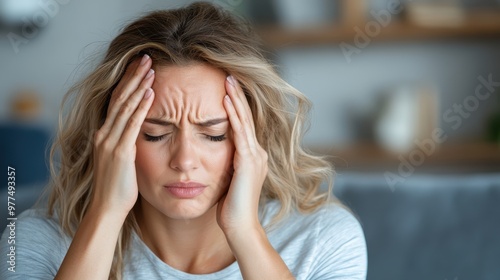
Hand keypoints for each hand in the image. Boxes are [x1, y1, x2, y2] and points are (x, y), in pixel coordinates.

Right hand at [90, 54, 154, 215]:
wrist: (107, 208)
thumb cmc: (118, 187)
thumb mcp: (121, 159)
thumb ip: (127, 142)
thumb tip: (139, 131)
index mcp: (104, 134)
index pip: (117, 100)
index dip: (128, 82)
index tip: (140, 66)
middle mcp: (104, 134)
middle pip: (120, 98)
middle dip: (134, 76)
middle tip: (147, 58)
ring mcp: (110, 142)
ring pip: (125, 107)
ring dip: (139, 86)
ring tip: (151, 68)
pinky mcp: (120, 152)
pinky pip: (132, 125)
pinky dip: (141, 107)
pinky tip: (150, 93)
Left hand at [217, 75, 267, 235]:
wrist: (240, 226)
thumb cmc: (231, 208)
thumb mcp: (229, 181)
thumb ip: (227, 166)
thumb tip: (214, 157)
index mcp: (252, 157)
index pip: (244, 125)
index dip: (236, 106)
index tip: (226, 88)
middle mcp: (257, 153)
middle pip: (246, 117)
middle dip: (237, 96)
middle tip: (229, 75)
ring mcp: (255, 156)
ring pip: (244, 120)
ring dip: (236, 99)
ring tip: (227, 80)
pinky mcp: (248, 161)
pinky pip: (240, 132)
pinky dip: (234, 115)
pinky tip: (226, 101)